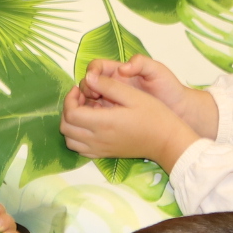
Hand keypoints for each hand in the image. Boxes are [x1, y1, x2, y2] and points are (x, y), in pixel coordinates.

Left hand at [60, 73, 200, 170]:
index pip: (70, 113)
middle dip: (68, 109)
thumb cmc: (154, 116)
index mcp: (103, 122)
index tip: (79, 88)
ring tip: (85, 110)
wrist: (167, 141)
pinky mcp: (105, 154)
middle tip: (81, 97)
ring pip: (70, 140)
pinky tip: (90, 125)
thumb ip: (109, 86)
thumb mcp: (133, 95)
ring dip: (71, 123)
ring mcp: (100, 149)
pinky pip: (80, 149)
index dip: (70, 99)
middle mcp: (98, 139)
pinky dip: (77, 137)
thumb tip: (89, 77)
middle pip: (66, 127)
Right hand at [95, 56, 219, 139]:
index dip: (91, 73)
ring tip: (94, 113)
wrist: (179, 112)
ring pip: (88, 102)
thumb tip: (122, 68)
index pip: (96, 67)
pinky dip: (92, 119)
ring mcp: (111, 103)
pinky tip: (98, 123)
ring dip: (85, 106)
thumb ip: (140, 63)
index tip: (94, 82)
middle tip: (94, 99)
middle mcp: (112, 86)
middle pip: (88, 85)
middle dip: (85, 91)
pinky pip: (95, 117)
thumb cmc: (169, 88)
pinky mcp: (113, 118)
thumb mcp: (157, 71)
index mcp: (119, 72)